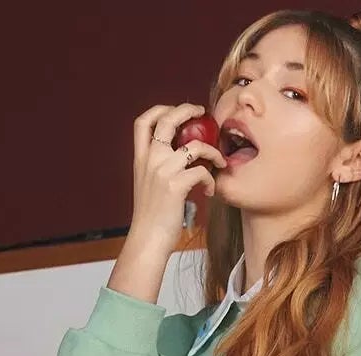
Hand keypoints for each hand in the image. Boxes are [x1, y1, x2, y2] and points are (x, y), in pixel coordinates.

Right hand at [127, 103, 226, 257]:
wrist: (147, 241)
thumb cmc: (151, 219)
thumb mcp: (147, 186)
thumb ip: (157, 167)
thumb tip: (179, 157)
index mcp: (141, 159)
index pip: (143, 122)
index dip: (160, 109)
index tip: (174, 111)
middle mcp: (150, 159)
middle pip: (168, 119)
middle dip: (187, 110)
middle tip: (202, 113)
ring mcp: (163, 171)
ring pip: (196, 146)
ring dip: (212, 152)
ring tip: (219, 162)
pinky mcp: (176, 185)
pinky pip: (202, 172)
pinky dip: (210, 181)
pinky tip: (209, 191)